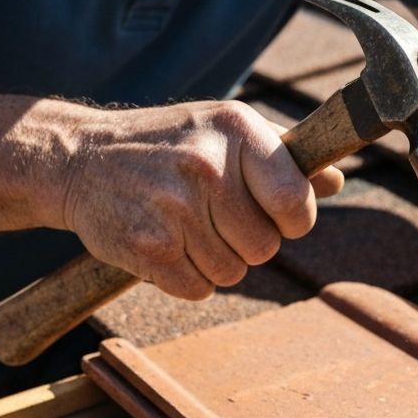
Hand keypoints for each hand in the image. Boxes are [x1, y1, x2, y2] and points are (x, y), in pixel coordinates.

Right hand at [59, 100, 343, 299]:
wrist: (80, 158)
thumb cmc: (168, 143)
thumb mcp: (225, 128)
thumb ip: (283, 153)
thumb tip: (337, 178)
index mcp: (236, 130)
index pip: (296, 200)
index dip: (295, 219)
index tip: (279, 216)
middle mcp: (207, 166)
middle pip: (266, 246)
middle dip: (247, 242)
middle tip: (217, 218)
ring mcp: (174, 208)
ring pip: (233, 272)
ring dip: (215, 260)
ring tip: (187, 227)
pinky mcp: (147, 247)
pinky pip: (197, 289)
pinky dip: (187, 278)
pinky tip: (167, 244)